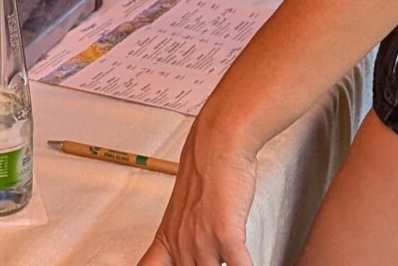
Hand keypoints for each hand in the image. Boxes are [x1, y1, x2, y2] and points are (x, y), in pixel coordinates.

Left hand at [136, 125, 261, 265]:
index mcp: (167, 240)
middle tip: (209, 262)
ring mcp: (201, 242)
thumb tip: (193, 252)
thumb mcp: (186, 210)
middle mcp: (181, 245)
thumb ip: (187, 235)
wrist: (218, 143)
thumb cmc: (208, 171)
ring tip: (230, 262)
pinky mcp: (225, 235)